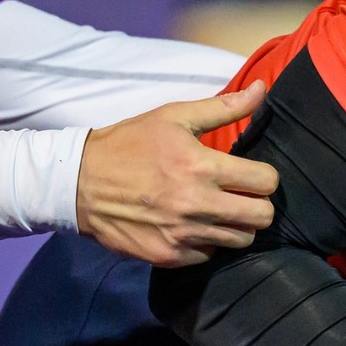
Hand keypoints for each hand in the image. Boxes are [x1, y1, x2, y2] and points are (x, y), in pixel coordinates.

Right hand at [74, 81, 278, 266]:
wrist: (79, 183)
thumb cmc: (130, 144)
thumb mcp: (174, 116)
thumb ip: (223, 107)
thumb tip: (261, 89)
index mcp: (202, 166)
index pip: (267, 181)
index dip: (265, 176)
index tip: (252, 174)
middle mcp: (197, 204)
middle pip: (262, 217)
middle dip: (259, 204)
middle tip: (243, 196)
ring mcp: (183, 235)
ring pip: (240, 240)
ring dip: (236, 225)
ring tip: (219, 210)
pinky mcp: (168, 256)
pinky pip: (209, 255)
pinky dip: (207, 242)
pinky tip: (193, 225)